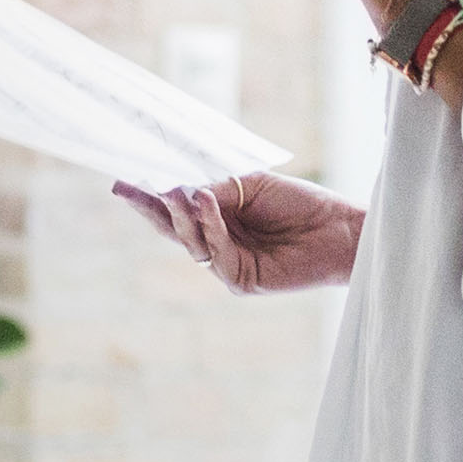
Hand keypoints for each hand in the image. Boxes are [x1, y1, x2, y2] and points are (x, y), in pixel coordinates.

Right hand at [113, 173, 362, 292]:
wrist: (339, 227)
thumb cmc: (300, 203)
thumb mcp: (251, 185)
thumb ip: (216, 189)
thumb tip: (180, 190)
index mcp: (218, 218)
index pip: (177, 209)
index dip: (150, 197)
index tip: (122, 180)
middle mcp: (219, 243)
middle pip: (174, 229)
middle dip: (149, 208)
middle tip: (125, 187)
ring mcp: (228, 265)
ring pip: (191, 242)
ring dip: (181, 214)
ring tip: (173, 188)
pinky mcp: (241, 280)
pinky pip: (216, 252)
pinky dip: (210, 225)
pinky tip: (205, 201)